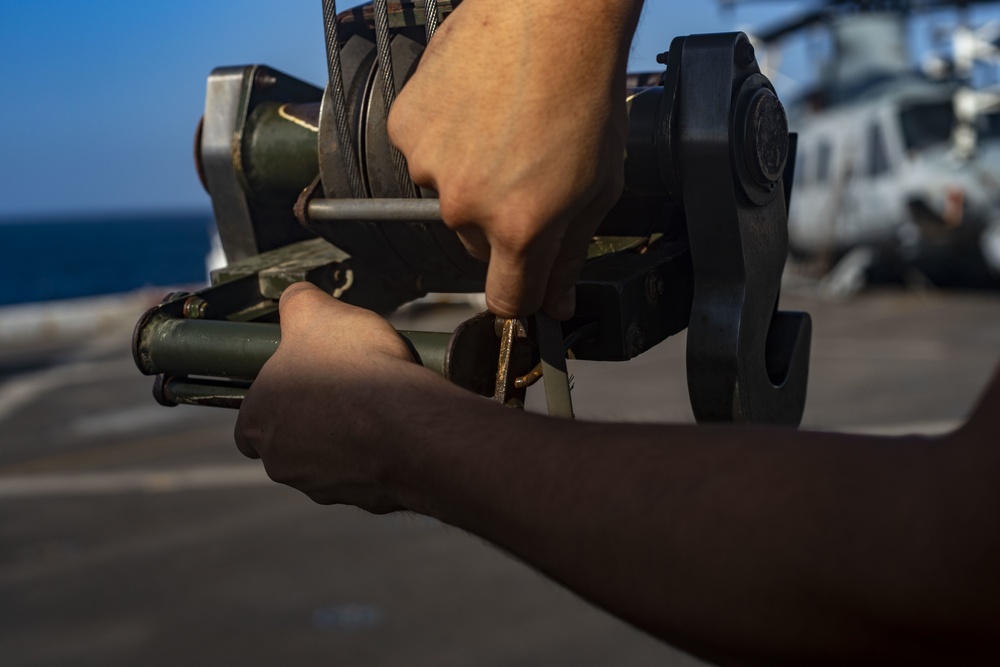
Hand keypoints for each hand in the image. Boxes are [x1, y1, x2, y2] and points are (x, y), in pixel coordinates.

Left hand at [234, 282, 424, 511]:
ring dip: (347, 439)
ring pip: (328, 461)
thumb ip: (297, 301)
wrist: (407, 425)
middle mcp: (281, 462)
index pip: (250, 419)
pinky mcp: (363, 500)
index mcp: (257, 422)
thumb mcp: (317, 311)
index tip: (306, 379)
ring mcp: (322, 486)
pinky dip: (377, 456)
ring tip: (378, 407)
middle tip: (347, 389)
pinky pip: (365, 475)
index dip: (277, 397)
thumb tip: (294, 296)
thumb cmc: (354, 368)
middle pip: (290, 441)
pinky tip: (397, 430)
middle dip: (316, 419)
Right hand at [388, 0, 641, 318]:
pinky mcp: (405, 127)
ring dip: (471, 177)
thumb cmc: (583, 90)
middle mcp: (466, 206)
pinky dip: (446, 140)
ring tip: (503, 129)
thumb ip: (570, 254)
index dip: (523, 295)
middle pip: (477, 246)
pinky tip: (476, 109)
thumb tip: (556, 302)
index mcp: (520, 227)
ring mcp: (429, 166)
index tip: (530, 282)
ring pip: (449, 198)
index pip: (506, 299)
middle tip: (529, 170)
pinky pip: (424, 154)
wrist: (548, 15)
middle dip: (502, 223)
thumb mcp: (598, 186)